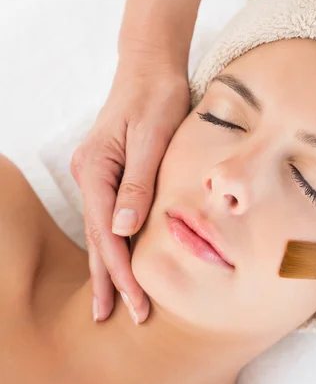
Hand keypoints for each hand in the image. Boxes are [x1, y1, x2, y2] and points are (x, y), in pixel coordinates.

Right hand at [70, 52, 189, 322]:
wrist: (151, 65)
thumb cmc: (156, 96)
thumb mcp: (151, 137)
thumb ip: (137, 183)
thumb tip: (122, 230)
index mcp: (96, 170)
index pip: (107, 234)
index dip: (121, 272)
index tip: (136, 304)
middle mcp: (90, 175)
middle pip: (97, 239)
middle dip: (109, 279)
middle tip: (116, 317)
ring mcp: (97, 175)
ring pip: (100, 231)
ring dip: (108, 267)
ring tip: (111, 302)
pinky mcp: (110, 174)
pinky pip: (109, 217)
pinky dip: (113, 245)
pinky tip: (119, 262)